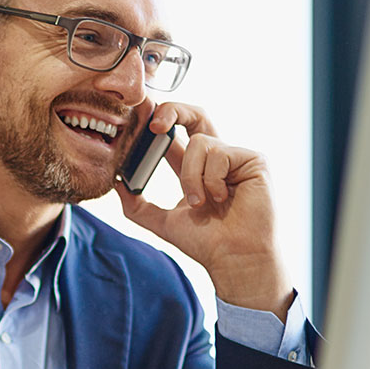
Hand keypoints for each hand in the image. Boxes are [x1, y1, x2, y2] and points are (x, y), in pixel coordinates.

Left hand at [114, 100, 293, 318]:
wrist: (234, 258)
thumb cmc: (207, 242)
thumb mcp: (163, 221)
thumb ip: (137, 204)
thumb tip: (116, 182)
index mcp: (195, 167)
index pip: (174, 134)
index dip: (156, 120)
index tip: (137, 114)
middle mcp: (216, 157)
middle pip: (194, 116)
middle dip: (172, 110)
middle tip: (153, 124)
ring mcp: (236, 156)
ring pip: (198, 143)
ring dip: (191, 177)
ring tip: (201, 203)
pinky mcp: (253, 160)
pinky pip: (218, 154)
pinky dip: (211, 180)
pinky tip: (223, 198)